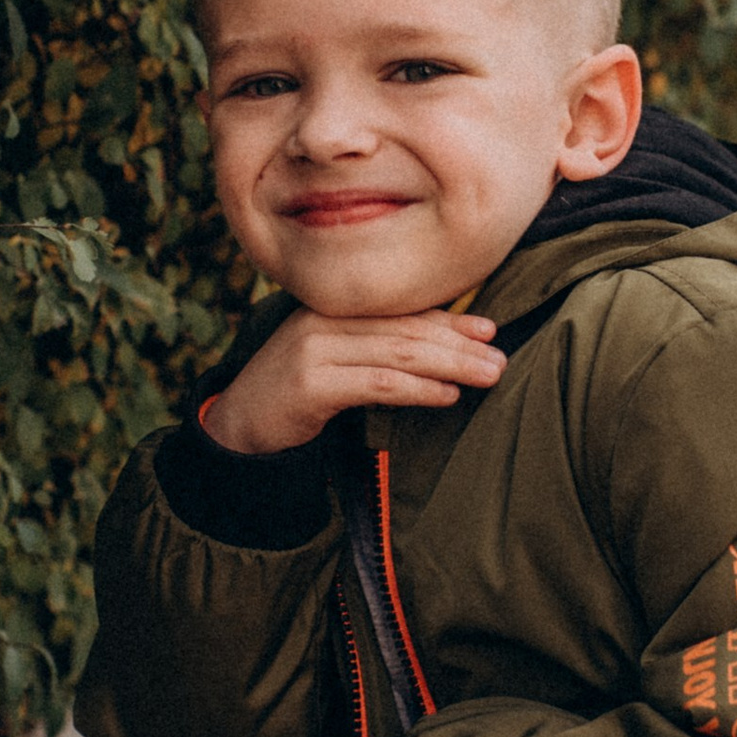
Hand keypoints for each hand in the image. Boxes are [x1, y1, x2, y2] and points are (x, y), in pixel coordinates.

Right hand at [202, 306, 503, 457]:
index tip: (489, 329)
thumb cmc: (294, 394)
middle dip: (458, 343)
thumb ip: (374, 347)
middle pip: (404, 328)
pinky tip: (446, 395)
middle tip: (499, 359)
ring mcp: (314, 349)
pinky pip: (376, 383)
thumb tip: (440, 346)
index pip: (400, 310)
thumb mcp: (333, 360)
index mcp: (331, 309)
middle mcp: (323, 320)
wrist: (237, 427)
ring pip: (397, 352)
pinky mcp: (310, 383)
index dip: (448, 319)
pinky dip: (417, 389)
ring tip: (487, 376)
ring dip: (449, 365)